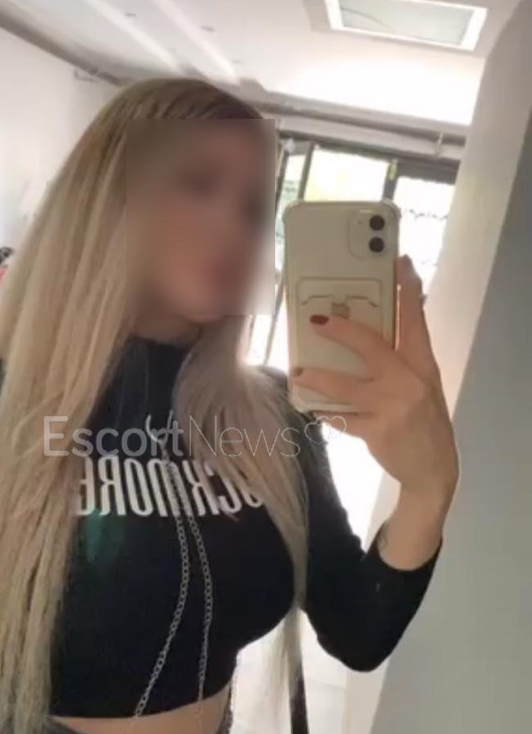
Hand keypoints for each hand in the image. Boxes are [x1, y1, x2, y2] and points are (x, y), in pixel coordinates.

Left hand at [291, 256, 458, 501]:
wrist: (433, 470)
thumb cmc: (424, 421)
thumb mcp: (424, 386)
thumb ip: (404, 360)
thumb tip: (377, 331)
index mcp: (423, 365)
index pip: (415, 321)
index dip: (408, 291)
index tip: (400, 263)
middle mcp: (409, 381)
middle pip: (371, 345)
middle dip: (341, 331)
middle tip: (316, 321)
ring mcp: (392, 407)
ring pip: (345, 386)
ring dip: (317, 378)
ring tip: (299, 373)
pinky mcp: (377, 430)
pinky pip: (342, 418)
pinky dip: (326, 412)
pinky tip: (312, 407)